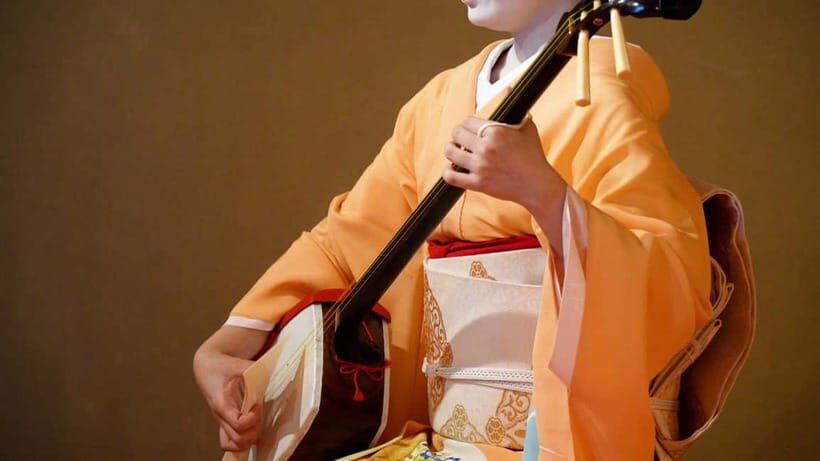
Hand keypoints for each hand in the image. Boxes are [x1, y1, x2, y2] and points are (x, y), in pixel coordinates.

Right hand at [194, 327, 267, 451]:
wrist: (206, 368)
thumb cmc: (220, 366)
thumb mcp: (237, 364)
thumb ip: (254, 368)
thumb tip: (273, 371)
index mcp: (222, 403)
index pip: (238, 423)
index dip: (253, 418)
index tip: (258, 404)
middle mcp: (220, 416)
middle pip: (238, 439)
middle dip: (254, 430)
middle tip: (259, 413)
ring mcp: (221, 421)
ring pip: (232, 445)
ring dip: (249, 439)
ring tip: (256, 422)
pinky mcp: (224, 422)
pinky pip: (229, 442)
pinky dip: (242, 441)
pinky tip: (253, 429)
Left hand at [442, 116, 564, 211]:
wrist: (537, 184)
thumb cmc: (533, 155)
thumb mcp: (526, 126)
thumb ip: (514, 107)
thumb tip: (507, 88)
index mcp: (496, 132)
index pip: (467, 121)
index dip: (466, 124)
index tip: (469, 128)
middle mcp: (485, 148)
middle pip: (456, 134)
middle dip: (457, 135)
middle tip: (461, 139)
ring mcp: (480, 167)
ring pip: (451, 152)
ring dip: (451, 149)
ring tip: (455, 150)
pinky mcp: (478, 183)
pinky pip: (452, 177)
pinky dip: (447, 171)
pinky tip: (452, 167)